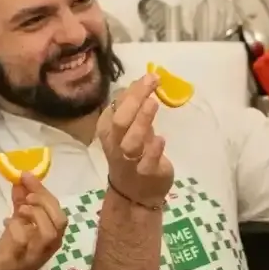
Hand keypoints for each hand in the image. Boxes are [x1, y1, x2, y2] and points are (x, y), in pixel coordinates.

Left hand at [0, 172, 66, 269]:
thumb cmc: (11, 254)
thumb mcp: (17, 224)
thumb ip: (21, 204)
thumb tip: (21, 180)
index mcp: (51, 237)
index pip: (58, 211)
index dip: (44, 191)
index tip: (27, 175)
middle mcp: (48, 248)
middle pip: (60, 221)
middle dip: (44, 202)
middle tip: (26, 195)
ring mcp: (34, 256)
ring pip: (49, 234)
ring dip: (35, 215)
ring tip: (20, 210)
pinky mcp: (16, 263)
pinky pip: (22, 242)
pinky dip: (16, 227)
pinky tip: (6, 222)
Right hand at [98, 72, 172, 208]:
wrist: (135, 192)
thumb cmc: (134, 154)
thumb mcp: (130, 128)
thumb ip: (134, 106)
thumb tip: (143, 79)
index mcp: (107, 129)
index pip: (116, 106)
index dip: (132, 91)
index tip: (150, 76)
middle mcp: (115, 144)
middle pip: (120, 121)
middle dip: (135, 100)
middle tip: (153, 81)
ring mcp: (129, 160)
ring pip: (130, 141)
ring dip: (141, 122)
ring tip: (154, 104)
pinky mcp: (146, 173)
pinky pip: (147, 162)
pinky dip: (153, 150)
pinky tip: (161, 138)